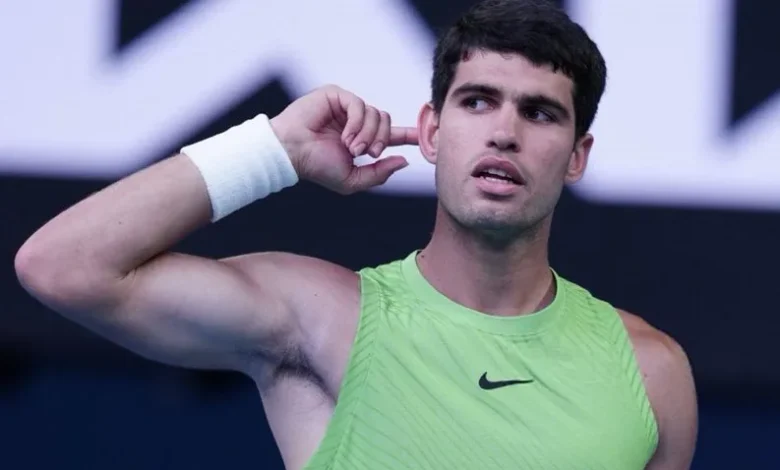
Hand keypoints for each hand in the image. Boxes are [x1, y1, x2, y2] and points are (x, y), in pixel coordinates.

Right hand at [270, 85, 417, 193]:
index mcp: (361, 139)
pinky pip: (361, 106)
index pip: (391, 134)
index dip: (409, 134)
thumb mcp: (352, 180)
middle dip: (382, 140)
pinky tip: (345, 136)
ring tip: (350, 148)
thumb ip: (379, 174)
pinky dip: (357, 124)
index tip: (426, 135)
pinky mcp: (337, 96)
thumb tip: (404, 161)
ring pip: (377, 114)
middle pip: (387, 122)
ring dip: (367, 135)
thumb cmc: (316, 167)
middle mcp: (356, 121)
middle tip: (368, 153)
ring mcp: (346, 107)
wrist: (292, 154)